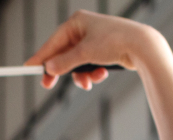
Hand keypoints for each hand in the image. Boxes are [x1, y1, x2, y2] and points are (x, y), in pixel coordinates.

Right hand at [25, 10, 162, 90]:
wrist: (143, 47)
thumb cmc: (115, 42)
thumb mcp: (85, 53)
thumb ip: (64, 62)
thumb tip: (48, 68)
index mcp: (77, 22)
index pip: (53, 41)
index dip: (41, 56)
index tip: (29, 68)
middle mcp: (85, 29)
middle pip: (64, 53)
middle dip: (62, 70)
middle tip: (48, 85)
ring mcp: (95, 39)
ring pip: (78, 63)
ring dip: (81, 75)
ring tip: (87, 83)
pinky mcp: (105, 50)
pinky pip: (90, 65)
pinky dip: (92, 73)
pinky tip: (100, 75)